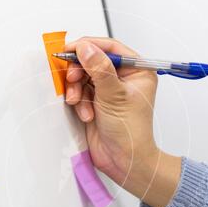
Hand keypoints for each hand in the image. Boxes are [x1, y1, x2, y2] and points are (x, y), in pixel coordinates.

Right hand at [64, 37, 180, 206]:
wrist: (124, 160)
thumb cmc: (130, 131)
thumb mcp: (114, 96)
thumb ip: (99, 69)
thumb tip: (86, 48)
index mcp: (136, 70)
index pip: (110, 47)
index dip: (89, 45)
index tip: (71, 48)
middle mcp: (122, 78)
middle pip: (92, 59)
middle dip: (79, 70)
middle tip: (72, 78)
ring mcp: (107, 90)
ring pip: (82, 76)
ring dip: (77, 88)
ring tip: (78, 102)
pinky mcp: (95, 101)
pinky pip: (79, 91)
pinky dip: (78, 101)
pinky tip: (86, 114)